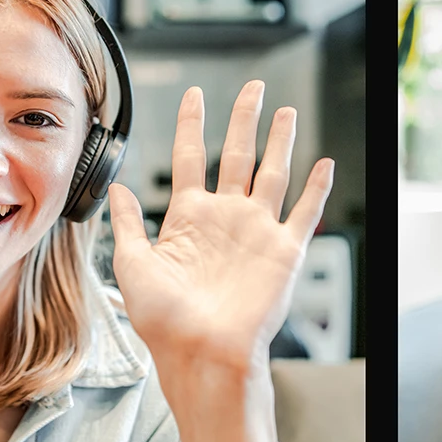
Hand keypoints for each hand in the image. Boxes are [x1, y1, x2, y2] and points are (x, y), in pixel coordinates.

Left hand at [106, 81, 334, 375]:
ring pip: (272, 173)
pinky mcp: (284, 251)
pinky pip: (305, 212)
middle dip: (245, 119)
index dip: (192, 124)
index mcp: (189, 219)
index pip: (190, 157)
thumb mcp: (132, 264)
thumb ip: (128, 223)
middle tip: (252, 89)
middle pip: (237, 154)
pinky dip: (317, 188)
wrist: (201, 352)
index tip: (194, 96)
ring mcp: (256, 233)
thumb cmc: (165, 321)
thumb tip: (116, 190)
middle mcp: (225, 220)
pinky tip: (324, 165)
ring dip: (280, 141)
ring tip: (285, 112)